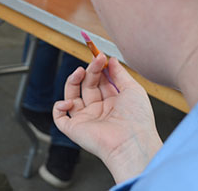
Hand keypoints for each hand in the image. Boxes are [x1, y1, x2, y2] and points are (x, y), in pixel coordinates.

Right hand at [53, 54, 161, 182]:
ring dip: (72, 81)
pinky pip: (59, 116)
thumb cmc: (138, 120)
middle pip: (86, 85)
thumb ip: (120, 73)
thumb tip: (111, 60)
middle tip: (95, 60)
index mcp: (112, 103)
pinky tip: (69, 101)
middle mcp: (98, 111)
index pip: (100, 81)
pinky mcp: (74, 129)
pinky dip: (59, 106)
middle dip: (89, 71)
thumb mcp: (133, 89)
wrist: (132, 142)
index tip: (99, 56)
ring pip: (71, 96)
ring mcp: (85, 119)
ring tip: (79, 72)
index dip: (98, 68)